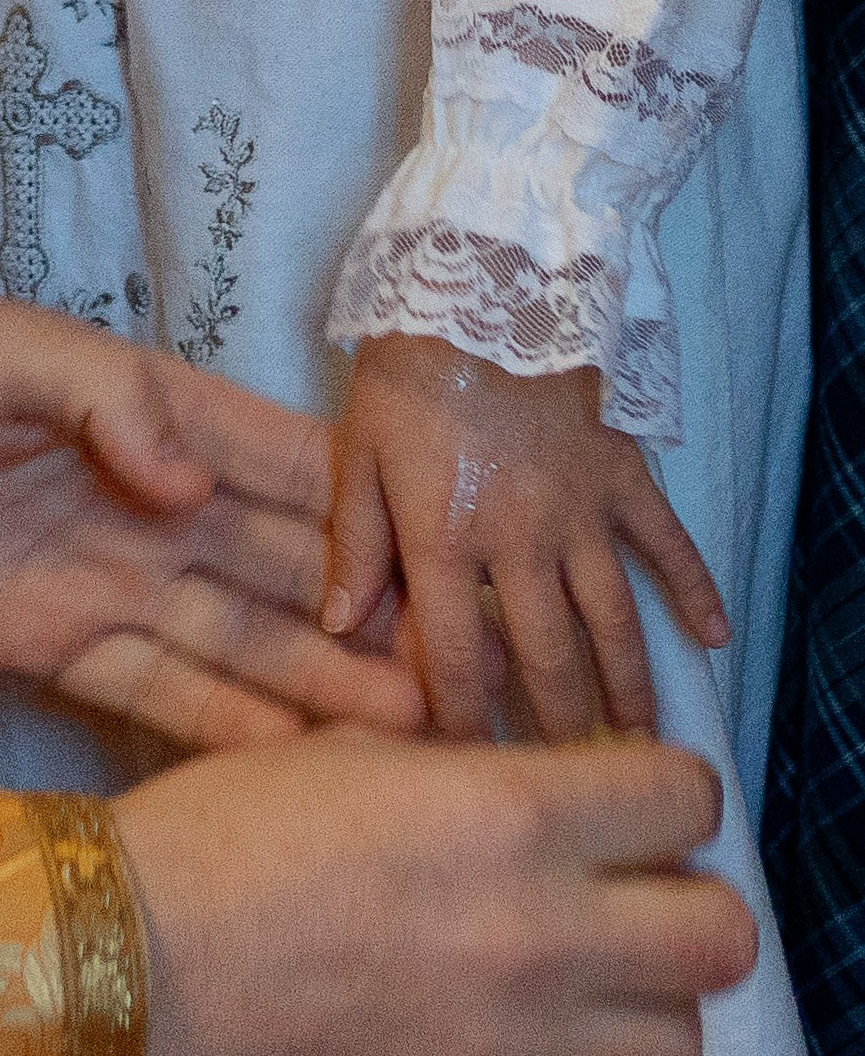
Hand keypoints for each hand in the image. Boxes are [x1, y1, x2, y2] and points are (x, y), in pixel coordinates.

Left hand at [0, 294, 424, 750]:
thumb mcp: (3, 349)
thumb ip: (105, 402)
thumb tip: (189, 475)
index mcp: (155, 416)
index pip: (288, 468)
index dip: (371, 517)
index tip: (456, 567)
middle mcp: (155, 504)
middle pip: (287, 570)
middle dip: (376, 621)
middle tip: (471, 683)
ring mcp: (111, 580)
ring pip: (243, 643)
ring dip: (325, 688)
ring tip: (419, 736)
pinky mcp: (56, 645)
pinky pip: (162, 692)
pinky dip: (232, 730)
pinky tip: (305, 765)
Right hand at [114, 728, 754, 1055]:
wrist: (138, 962)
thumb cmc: (221, 839)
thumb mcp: (347, 752)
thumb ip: (464, 763)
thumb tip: (536, 771)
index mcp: (501, 813)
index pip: (682, 797)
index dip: (667, 786)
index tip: (630, 786)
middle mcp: (536, 932)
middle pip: (719, 934)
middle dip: (688, 896)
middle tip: (632, 878)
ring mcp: (516, 1039)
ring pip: (682, 1039)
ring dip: (652, 995)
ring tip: (593, 962)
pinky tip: (530, 1017)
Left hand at [328, 334, 728, 741]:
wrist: (481, 279)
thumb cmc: (405, 366)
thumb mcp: (358, 449)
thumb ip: (357, 543)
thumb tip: (342, 629)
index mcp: (447, 540)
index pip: (455, 661)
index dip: (459, 723)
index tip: (468, 769)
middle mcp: (521, 542)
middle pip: (546, 658)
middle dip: (557, 726)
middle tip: (568, 776)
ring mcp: (581, 511)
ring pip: (612, 621)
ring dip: (629, 685)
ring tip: (639, 740)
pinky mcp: (622, 474)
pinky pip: (667, 542)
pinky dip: (695, 589)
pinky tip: (713, 637)